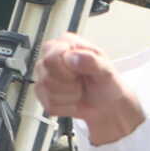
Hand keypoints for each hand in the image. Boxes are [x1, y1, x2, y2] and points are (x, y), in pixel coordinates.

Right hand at [33, 34, 147, 144]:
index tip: (80, 72)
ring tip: (79, 90)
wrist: (107, 104)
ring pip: (46, 91)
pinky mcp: (42, 93)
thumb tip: (72, 57)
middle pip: (46, 76)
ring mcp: (44, 74)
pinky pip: (48, 104)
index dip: (66, 70)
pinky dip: (65, 106)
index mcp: (66, 43)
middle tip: (81, 82)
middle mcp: (51, 56)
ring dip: (68, 96)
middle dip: (68, 84)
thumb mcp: (106, 70)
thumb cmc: (107, 83)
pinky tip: (73, 99)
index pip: (51, 57)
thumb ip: (91, 60)